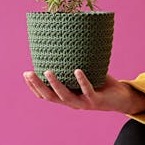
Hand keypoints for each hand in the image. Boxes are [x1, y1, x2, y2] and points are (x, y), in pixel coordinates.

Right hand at [23, 69, 144, 114]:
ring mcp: (83, 103)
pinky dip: (82, 80)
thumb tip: (64, 41)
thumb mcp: (84, 74)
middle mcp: (72, 103)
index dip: (34, 87)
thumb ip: (72, 64)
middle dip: (38, 85)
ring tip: (47, 71)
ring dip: (55, 84)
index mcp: (66, 97)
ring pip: (65, 96)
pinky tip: (77, 70)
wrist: (120, 98)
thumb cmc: (100, 84)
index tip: (25, 74)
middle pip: (50, 97)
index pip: (45, 96)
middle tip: (28, 73)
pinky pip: (87, 90)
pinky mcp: (96, 101)